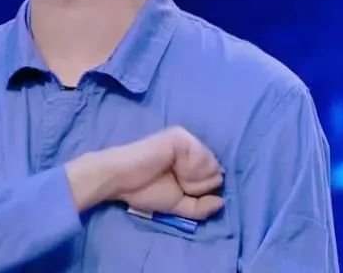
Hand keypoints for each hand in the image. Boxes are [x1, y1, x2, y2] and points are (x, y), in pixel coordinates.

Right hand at [66, 126, 224, 219]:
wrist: (120, 179)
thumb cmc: (144, 190)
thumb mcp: (178, 205)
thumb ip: (201, 206)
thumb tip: (222, 201)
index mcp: (190, 159)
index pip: (214, 177)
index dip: (200, 190)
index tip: (179, 188)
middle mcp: (191, 145)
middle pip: (217, 172)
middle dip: (198, 186)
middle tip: (174, 181)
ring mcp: (187, 139)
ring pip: (213, 167)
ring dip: (194, 180)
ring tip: (171, 174)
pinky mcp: (181, 136)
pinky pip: (203, 158)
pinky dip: (191, 171)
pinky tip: (172, 167)